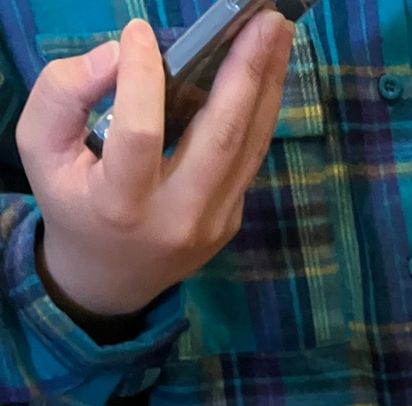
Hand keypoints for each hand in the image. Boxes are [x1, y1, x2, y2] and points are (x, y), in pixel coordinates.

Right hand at [18, 12, 293, 322]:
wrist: (110, 277)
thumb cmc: (73, 201)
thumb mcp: (41, 150)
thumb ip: (63, 95)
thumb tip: (118, 54)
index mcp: (121, 206)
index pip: (141, 133)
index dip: (142, 78)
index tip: (139, 32)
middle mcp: (176, 218)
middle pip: (220, 138)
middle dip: (245, 72)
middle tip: (263, 20)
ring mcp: (212, 223)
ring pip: (248, 147)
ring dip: (267, 84)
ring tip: (275, 32)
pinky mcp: (230, 219)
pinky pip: (247, 157)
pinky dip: (257, 110)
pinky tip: (262, 70)